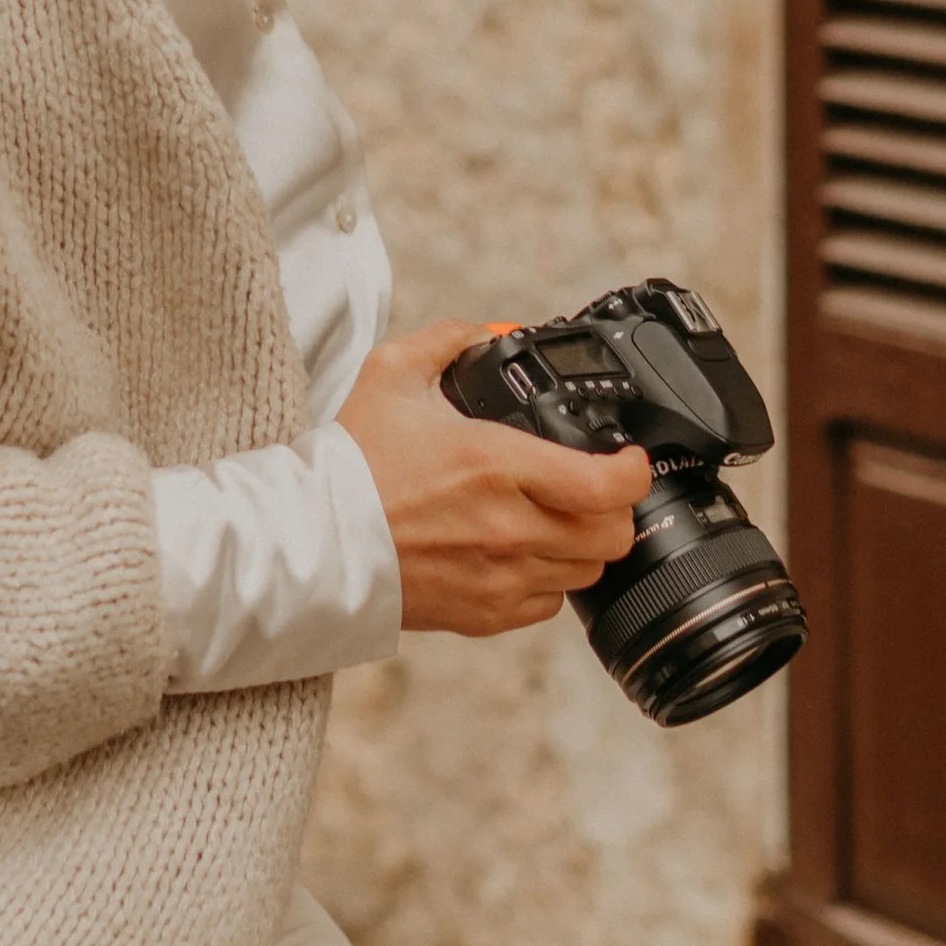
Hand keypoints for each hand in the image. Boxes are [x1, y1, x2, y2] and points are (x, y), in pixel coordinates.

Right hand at [337, 321, 649, 639]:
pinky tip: (521, 553)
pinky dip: (548, 579)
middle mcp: (509, 526)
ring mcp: (500, 577)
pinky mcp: (484, 614)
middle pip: (613, 535)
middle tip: (594, 488)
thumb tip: (491, 331)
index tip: (626, 459)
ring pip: (588, 571)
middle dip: (614, 508)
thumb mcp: (392, 374)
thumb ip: (449, 341)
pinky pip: (549, 604)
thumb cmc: (351, 463)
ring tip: (556, 519)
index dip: (633, 471)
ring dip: (583, 544)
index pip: (607, 485)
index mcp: (496, 464)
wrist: (312, 539)